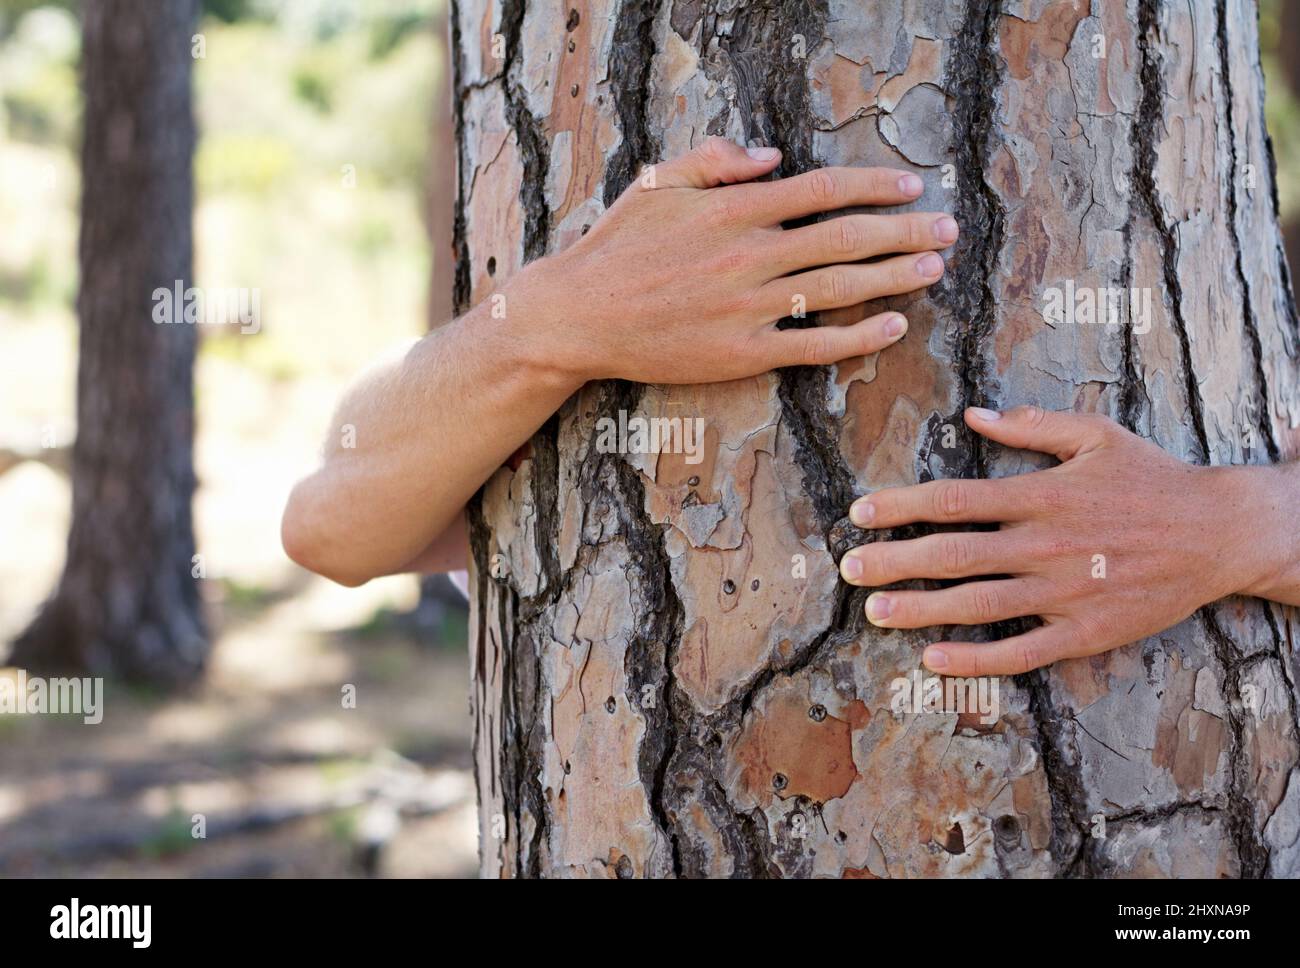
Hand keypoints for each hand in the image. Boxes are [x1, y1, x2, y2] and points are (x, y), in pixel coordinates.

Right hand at [506, 137, 956, 384]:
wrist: (578, 316)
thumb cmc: (616, 246)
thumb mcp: (657, 182)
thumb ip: (716, 160)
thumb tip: (775, 157)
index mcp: (734, 208)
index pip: (823, 190)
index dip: (876, 188)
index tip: (912, 188)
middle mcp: (751, 254)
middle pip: (847, 237)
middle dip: (907, 231)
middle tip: (949, 229)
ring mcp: (750, 307)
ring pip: (841, 287)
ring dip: (896, 276)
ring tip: (936, 268)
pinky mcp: (743, 354)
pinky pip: (814, 344)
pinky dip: (858, 335)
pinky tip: (892, 325)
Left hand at [837, 406, 1287, 675]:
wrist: (1219, 533)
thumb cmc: (1152, 479)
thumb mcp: (1097, 434)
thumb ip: (1032, 426)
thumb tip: (971, 414)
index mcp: (1040, 494)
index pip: (954, 499)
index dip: (901, 506)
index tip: (859, 513)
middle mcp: (1043, 544)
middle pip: (952, 555)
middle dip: (893, 562)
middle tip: (848, 570)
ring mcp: (1063, 592)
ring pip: (976, 604)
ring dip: (919, 609)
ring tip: (874, 612)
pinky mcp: (1084, 632)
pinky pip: (1020, 651)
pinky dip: (975, 659)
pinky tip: (933, 660)